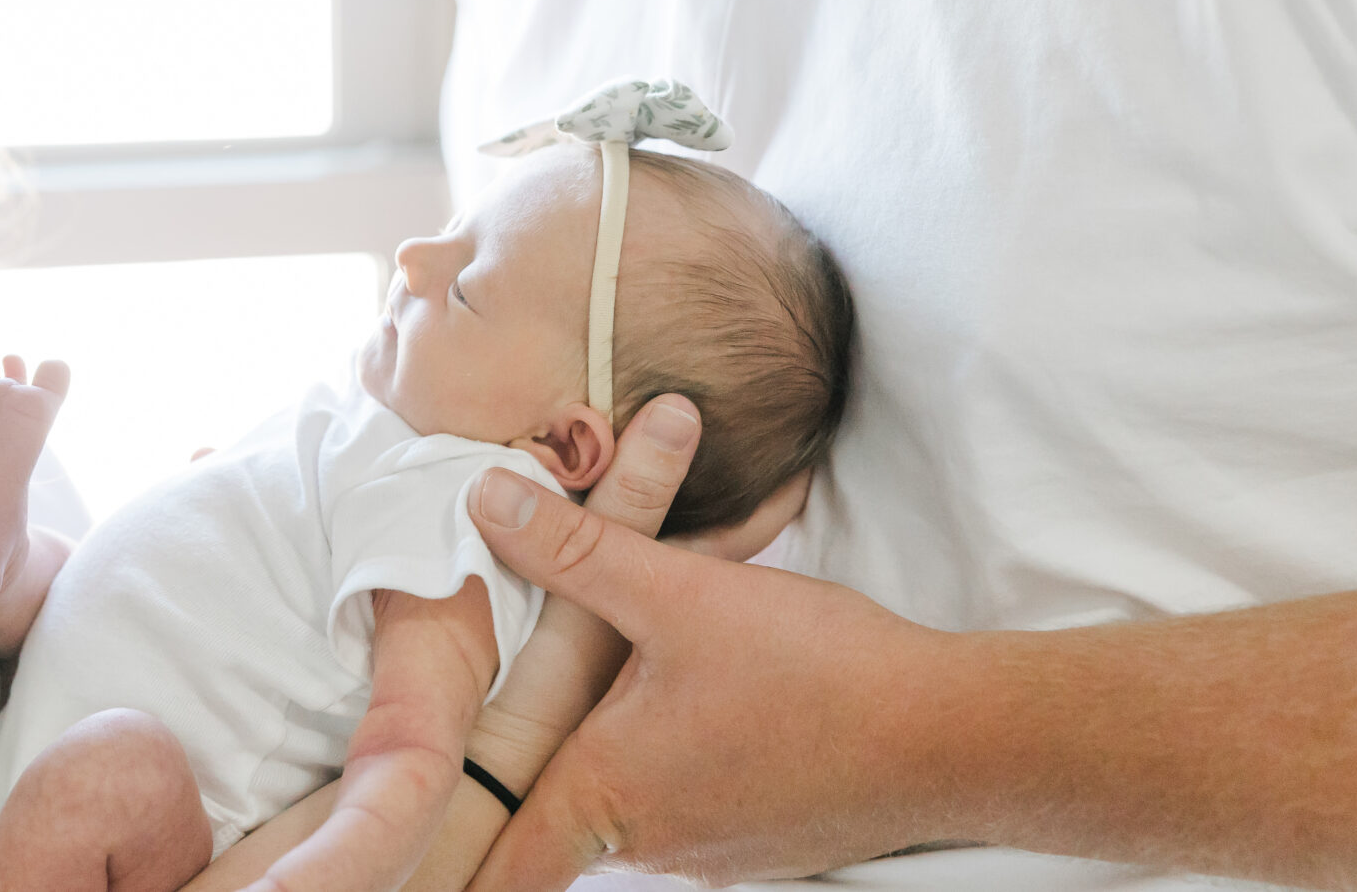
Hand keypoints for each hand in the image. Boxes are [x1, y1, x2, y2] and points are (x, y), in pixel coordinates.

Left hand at [462, 469, 963, 889]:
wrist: (952, 737)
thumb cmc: (816, 674)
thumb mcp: (681, 593)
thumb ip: (577, 550)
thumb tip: (486, 502)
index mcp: (608, 793)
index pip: (501, 867)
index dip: (444, 870)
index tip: (404, 874)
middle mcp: (650, 841)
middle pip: (558, 814)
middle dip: (531, 768)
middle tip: (489, 743)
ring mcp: (709, 848)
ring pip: (628, 797)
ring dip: (614, 749)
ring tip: (625, 685)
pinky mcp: (758, 835)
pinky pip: (688, 795)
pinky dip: (675, 752)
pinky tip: (705, 694)